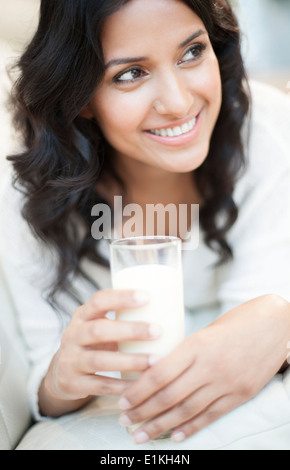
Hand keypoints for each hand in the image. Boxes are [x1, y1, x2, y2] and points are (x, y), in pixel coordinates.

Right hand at [40, 289, 160, 415]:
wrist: (62, 373)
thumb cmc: (95, 343)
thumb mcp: (101, 325)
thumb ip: (124, 319)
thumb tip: (171, 313)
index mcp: (82, 315)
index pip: (98, 300)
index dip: (121, 298)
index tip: (147, 297)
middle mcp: (72, 335)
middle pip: (99, 330)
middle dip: (130, 330)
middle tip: (158, 331)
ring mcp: (70, 360)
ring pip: (100, 360)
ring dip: (130, 361)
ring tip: (156, 361)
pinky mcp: (72, 383)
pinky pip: (100, 385)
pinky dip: (122, 387)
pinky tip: (142, 386)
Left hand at [118, 295, 289, 442]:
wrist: (276, 324)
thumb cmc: (237, 321)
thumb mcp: (206, 329)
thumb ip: (186, 351)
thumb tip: (160, 369)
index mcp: (197, 344)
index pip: (159, 374)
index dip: (138, 391)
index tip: (122, 400)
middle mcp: (210, 366)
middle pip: (169, 396)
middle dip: (143, 412)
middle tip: (124, 421)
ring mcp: (227, 383)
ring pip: (187, 411)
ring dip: (160, 425)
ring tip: (141, 435)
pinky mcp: (241, 394)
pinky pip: (211, 416)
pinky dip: (191, 428)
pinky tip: (174, 436)